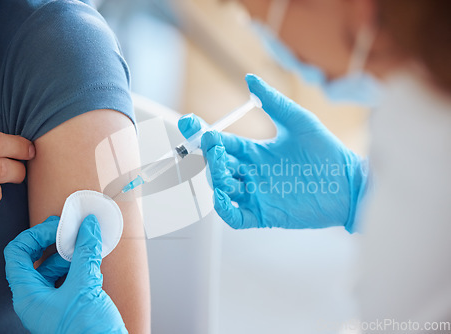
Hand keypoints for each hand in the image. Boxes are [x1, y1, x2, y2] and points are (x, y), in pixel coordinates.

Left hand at [4, 215, 126, 333]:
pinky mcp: (72, 303)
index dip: (35, 235)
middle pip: (36, 258)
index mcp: (28, 296)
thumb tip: (86, 228)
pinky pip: (71, 276)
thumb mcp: (84, 288)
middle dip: (54, 241)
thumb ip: (85, 254)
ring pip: (55, 266)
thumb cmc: (87, 333)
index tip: (57, 227)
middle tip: (71, 229)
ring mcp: (55, 301)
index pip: (18, 254)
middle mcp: (38, 298)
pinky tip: (94, 258)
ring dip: (71, 251)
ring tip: (87, 242)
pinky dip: (81, 263)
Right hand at [178, 74, 366, 231]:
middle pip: (218, 166)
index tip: (193, 124)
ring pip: (223, 189)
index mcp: (257, 152)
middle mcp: (252, 173)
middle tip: (213, 147)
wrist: (349, 184)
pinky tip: (222, 196)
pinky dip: (224, 209)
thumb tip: (250, 78)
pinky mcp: (264, 214)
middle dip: (210, 156)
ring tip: (222, 165)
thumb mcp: (299, 122)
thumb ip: (274, 102)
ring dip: (216, 178)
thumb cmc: (328, 152)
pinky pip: (235, 216)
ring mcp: (256, 194)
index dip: (207, 136)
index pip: (224, 144)